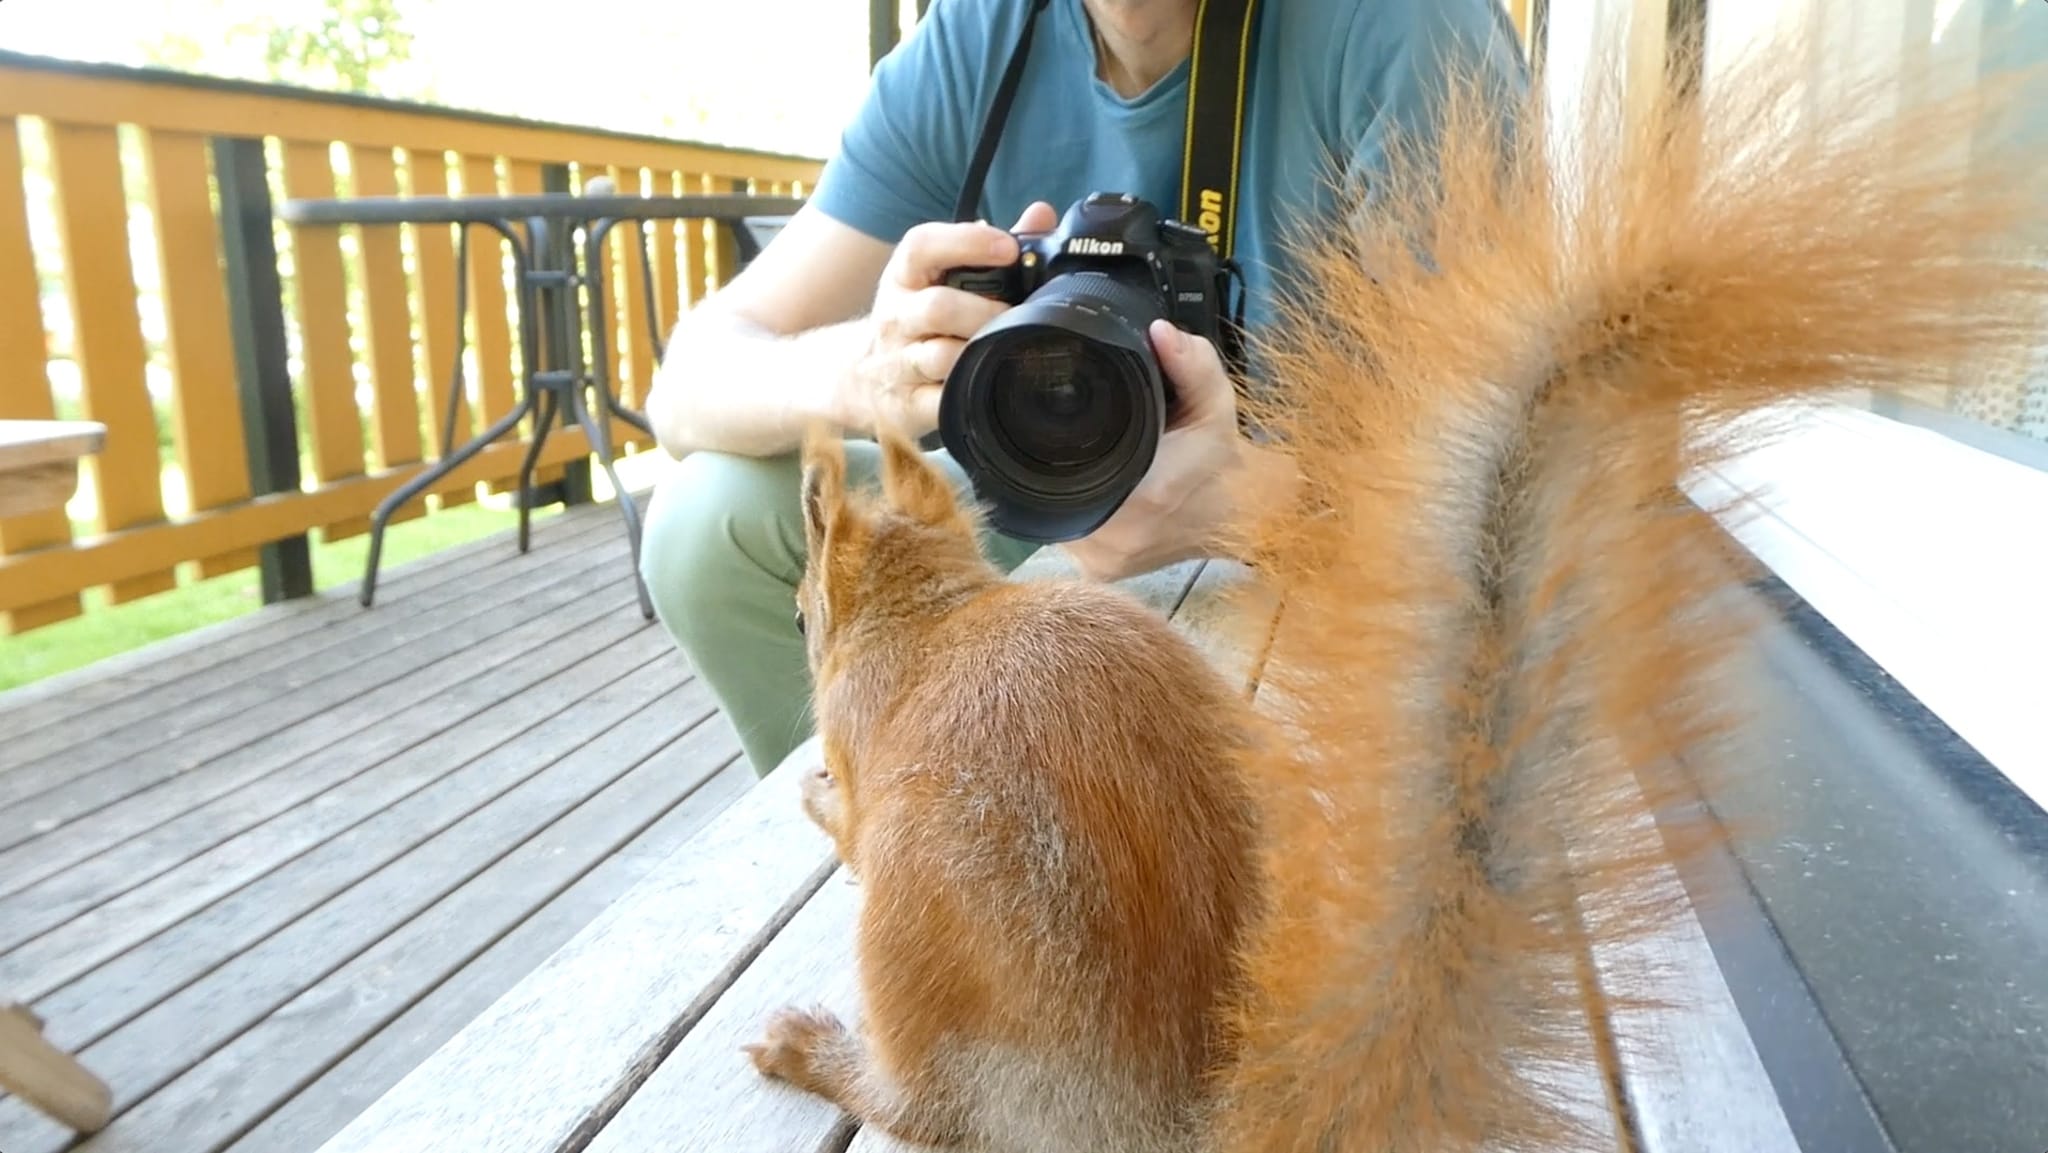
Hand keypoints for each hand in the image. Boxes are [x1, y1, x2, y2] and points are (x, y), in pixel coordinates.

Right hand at [838, 202, 1060, 437]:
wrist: (858, 376)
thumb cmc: (915, 319)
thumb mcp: (936, 278)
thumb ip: (989, 247)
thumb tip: (1041, 215)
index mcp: (904, 277)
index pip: (921, 246)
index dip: (966, 242)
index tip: (1008, 247)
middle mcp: (896, 317)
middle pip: (937, 308)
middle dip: (984, 312)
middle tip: (1017, 315)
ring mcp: (899, 363)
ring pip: (940, 357)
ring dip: (979, 352)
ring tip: (1008, 349)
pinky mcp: (907, 405)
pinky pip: (940, 402)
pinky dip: (967, 394)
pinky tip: (989, 385)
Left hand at [1060, 320, 1272, 582]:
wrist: (1245, 518)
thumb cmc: (1223, 459)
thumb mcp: (1215, 403)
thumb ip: (1191, 364)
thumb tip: (1158, 333)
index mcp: (1144, 494)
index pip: (1066, 465)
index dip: (1053, 443)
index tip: (1056, 423)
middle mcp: (1119, 536)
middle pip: (1051, 489)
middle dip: (1056, 462)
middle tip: (1069, 438)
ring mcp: (1107, 561)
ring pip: (1054, 515)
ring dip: (1059, 489)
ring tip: (1079, 463)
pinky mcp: (1103, 573)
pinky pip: (1065, 538)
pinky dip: (1070, 511)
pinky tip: (1084, 491)